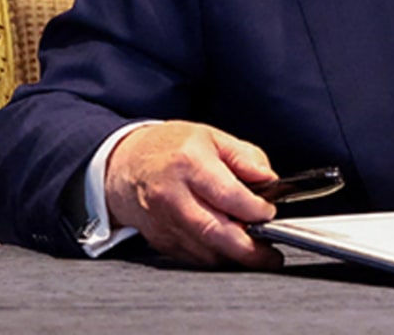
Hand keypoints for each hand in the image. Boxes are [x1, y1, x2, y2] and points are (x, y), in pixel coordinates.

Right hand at [103, 121, 282, 267]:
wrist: (123, 165)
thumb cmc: (170, 148)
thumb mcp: (213, 138)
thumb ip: (246, 157)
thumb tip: (269, 179)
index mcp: (189, 164)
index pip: (228, 195)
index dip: (254, 208)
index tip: (269, 212)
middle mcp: (172, 196)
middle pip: (214, 231)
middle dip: (248, 249)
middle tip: (269, 255)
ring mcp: (162, 222)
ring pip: (204, 251)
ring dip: (234, 256)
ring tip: (256, 251)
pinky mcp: (159, 240)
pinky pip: (192, 257)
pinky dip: (215, 256)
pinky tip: (230, 249)